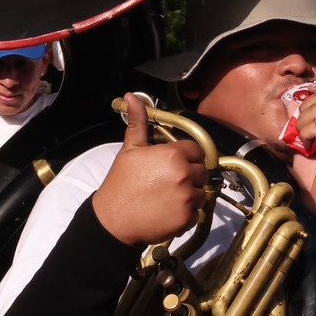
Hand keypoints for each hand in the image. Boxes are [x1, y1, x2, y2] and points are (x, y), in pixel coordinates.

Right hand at [92, 93, 208, 245]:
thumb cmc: (121, 183)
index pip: (196, 150)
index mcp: (174, 155)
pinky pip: (196, 212)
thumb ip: (138, 122)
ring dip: (190, 194)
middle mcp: (185, 174)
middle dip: (190, 175)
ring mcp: (188, 198)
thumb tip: (132, 96)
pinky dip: (186, 213)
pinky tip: (168, 210)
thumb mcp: (130, 149)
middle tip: (170, 181)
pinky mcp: (187, 218)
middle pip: (201, 171)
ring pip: (201, 192)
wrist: (114, 219)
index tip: (176, 163)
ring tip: (169, 196)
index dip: (187, 156)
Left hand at [289, 79, 315, 213]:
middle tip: (301, 130)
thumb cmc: (314, 175)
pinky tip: (307, 147)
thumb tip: (290, 102)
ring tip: (304, 141)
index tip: (305, 102)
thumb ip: (296, 123)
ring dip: (303, 124)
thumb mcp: (299, 144)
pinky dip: (306, 134)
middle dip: (304, 109)